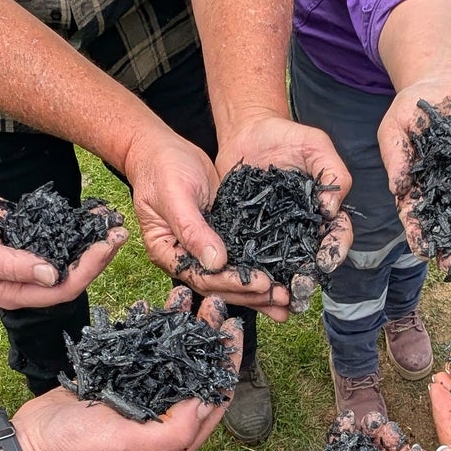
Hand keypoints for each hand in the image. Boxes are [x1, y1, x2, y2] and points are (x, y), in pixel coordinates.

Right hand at [0, 179, 126, 309]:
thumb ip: (10, 266)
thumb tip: (51, 276)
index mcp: (11, 291)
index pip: (60, 290)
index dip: (87, 272)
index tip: (105, 248)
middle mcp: (23, 277)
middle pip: (70, 273)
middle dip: (97, 256)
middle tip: (119, 232)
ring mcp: (24, 253)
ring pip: (66, 252)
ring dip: (90, 239)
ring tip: (112, 219)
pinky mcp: (23, 231)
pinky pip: (55, 231)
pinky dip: (74, 222)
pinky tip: (91, 209)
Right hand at [12, 289, 242, 450]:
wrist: (27, 447)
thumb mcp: (132, 448)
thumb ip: (175, 429)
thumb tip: (209, 401)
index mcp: (175, 440)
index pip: (213, 398)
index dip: (226, 364)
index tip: (232, 330)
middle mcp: (162, 418)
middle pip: (196, 373)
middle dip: (206, 338)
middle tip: (212, 304)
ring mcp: (139, 397)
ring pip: (169, 358)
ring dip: (179, 328)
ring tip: (183, 296)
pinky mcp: (116, 382)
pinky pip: (139, 351)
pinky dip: (147, 329)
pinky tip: (150, 306)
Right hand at [124, 126, 284, 315]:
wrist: (162, 149)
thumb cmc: (161, 168)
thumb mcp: (174, 196)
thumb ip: (192, 230)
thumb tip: (215, 262)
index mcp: (168, 253)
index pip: (201, 278)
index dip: (232, 283)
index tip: (260, 284)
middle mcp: (186, 257)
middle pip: (220, 285)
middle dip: (252, 294)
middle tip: (284, 298)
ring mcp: (204, 249)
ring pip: (233, 277)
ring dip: (260, 291)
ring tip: (288, 301)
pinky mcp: (222, 237)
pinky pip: (241, 258)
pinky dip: (261, 269)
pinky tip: (282, 278)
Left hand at [215, 112, 355, 314]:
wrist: (247, 132)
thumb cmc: (287, 137)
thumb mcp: (316, 145)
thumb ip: (332, 173)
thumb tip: (331, 210)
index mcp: (324, 211)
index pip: (337, 234)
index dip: (335, 250)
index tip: (326, 262)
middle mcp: (303, 228)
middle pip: (310, 259)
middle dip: (307, 277)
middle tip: (300, 291)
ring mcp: (275, 234)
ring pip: (282, 265)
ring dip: (281, 286)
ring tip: (277, 301)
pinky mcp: (248, 235)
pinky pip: (252, 257)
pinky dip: (252, 274)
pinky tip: (248, 287)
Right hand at [378, 78, 450, 277]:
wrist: (439, 82)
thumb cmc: (410, 109)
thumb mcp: (393, 129)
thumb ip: (395, 158)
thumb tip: (398, 188)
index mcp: (415, 184)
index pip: (415, 215)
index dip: (418, 234)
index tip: (422, 252)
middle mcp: (442, 186)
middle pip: (445, 220)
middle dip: (450, 243)